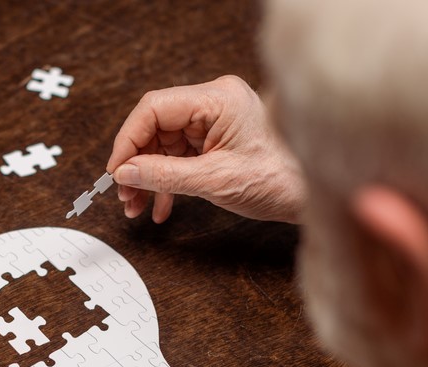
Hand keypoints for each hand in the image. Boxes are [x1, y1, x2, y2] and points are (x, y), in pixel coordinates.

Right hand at [106, 75, 306, 223]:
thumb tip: (125, 173)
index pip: (154, 109)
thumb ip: (164, 175)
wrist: (312, 195)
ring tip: (137, 206)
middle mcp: (215, 104)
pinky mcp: (217, 140)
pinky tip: (160, 207)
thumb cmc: (280, 180)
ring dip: (148, 178)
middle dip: (137, 164)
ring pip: (163, 145)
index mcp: (218, 99)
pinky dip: (166, 182)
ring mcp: (215, 122)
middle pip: (156, 127)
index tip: (116, 171)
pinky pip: (179, 157)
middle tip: (125, 195)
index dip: (128, 141)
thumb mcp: (214, 181)